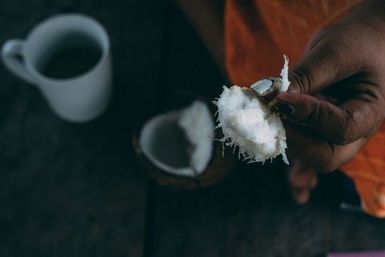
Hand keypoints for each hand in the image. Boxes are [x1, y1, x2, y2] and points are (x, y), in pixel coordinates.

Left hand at [271, 0, 384, 202]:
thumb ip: (307, 76)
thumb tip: (272, 99)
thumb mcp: (336, 52)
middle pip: (326, 155)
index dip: (309, 116)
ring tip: (260, 141)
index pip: (339, 126)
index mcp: (369, 111)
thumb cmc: (359, 42)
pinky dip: (300, 172)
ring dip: (286, 151)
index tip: (281, 98)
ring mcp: (335, 134)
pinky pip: (309, 157)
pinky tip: (297, 189)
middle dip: (293, 142)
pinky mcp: (318, 131)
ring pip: (312, 157)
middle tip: (267, 123)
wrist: (365, 41)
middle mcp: (353, 130)